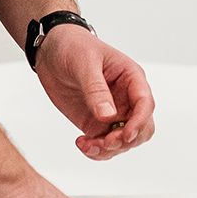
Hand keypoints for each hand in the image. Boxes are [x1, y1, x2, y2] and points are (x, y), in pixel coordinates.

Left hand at [35, 27, 156, 159]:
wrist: (52, 50)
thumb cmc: (73, 46)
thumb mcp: (85, 63)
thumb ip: (96, 90)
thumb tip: (107, 116)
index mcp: (131, 78)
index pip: (145, 104)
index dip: (139, 122)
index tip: (126, 134)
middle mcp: (126, 98)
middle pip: (141, 128)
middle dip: (126, 140)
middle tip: (104, 142)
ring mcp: (112, 113)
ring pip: (124, 141)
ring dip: (109, 149)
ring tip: (87, 145)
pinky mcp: (96, 123)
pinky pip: (104, 144)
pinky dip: (96, 151)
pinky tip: (82, 144)